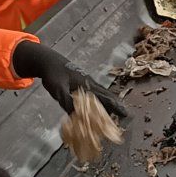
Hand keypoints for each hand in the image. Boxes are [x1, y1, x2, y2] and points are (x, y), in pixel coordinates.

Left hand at [11, 40, 127, 117]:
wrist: (50, 62)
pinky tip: (100, 105)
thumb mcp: (58, 89)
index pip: (104, 97)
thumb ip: (67, 100)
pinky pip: (96, 93)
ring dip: (110, 103)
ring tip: (117, 112)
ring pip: (102, 94)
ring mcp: (87, 83)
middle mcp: (90, 83)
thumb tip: (76, 114)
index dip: (114, 106)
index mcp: (87, 84)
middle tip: (125, 114)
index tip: (124, 113)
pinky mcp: (83, 83)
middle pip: (107, 95)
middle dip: (116, 105)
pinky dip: (101, 100)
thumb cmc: (53, 74)